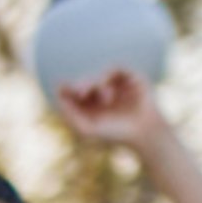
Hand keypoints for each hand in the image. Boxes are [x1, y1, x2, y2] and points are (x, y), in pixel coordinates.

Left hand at [52, 67, 168, 152]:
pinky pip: (116, 68)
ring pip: (100, 76)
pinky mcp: (130, 78)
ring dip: (98, 85)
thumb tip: (58, 95)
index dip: (65, 88)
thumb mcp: (87, 129)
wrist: (142, 133)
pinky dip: (110, 76)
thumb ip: (70, 115)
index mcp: (89, 103)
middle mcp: (101, 92)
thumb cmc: (114, 133)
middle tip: (80, 92)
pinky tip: (111, 89)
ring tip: (106, 99)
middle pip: (85, 82)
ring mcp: (116, 84)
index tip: (61, 87)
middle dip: (81, 85)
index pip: (73, 91)